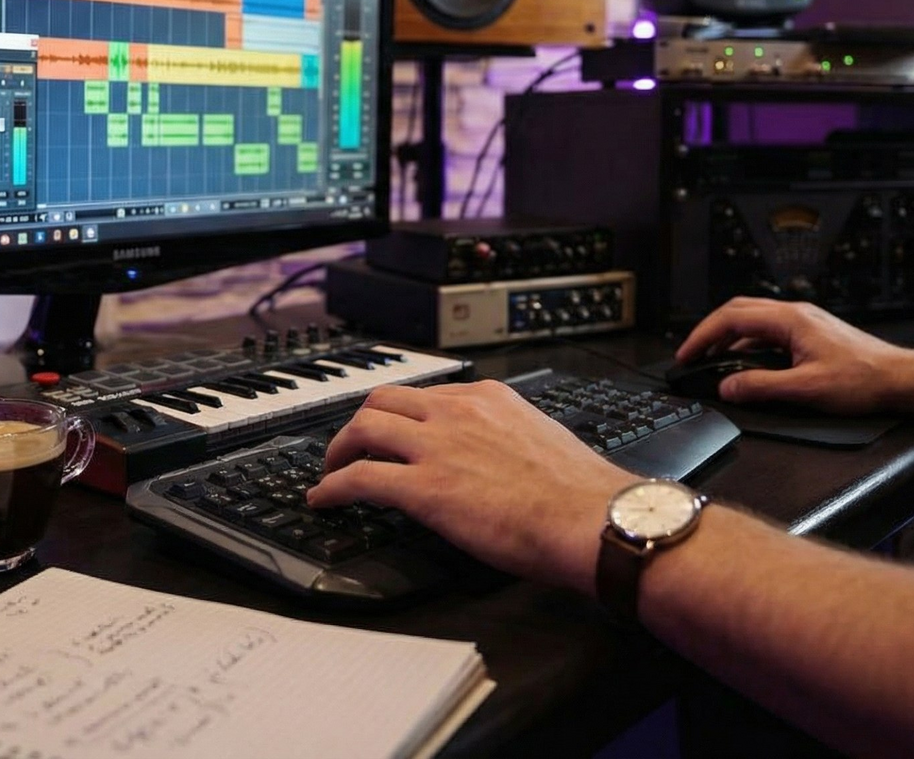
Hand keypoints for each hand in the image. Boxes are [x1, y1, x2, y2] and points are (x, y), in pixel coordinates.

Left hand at [306, 381, 635, 594]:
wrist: (589, 519)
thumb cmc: (578, 494)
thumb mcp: (541, 440)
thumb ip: (508, 438)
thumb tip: (496, 457)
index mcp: (488, 398)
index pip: (427, 394)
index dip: (401, 415)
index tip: (394, 431)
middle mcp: (457, 411)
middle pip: (383, 399)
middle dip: (360, 421)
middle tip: (352, 445)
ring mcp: (436, 446)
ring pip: (363, 428)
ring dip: (339, 450)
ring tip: (331, 470)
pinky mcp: (423, 487)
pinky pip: (359, 479)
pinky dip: (332, 487)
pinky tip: (324, 499)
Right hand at [675, 298, 913, 413]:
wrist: (901, 379)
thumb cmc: (864, 380)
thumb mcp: (806, 388)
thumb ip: (762, 386)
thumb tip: (728, 386)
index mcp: (790, 320)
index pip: (732, 318)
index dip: (703, 336)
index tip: (687, 354)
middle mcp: (795, 314)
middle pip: (739, 311)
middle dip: (710, 331)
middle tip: (693, 354)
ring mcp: (804, 322)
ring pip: (754, 320)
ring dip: (730, 337)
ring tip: (714, 360)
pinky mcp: (811, 333)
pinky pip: (770, 331)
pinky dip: (750, 344)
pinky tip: (748, 364)